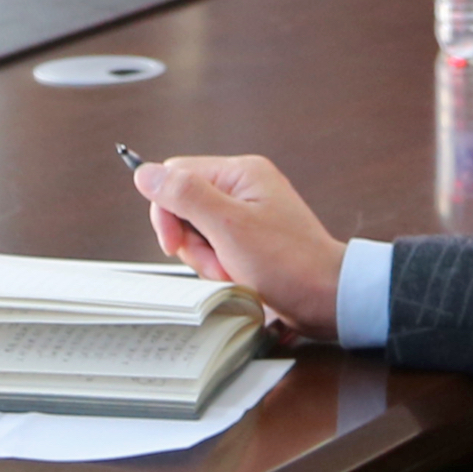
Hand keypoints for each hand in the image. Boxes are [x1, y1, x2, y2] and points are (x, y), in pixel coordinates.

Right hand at [133, 154, 346, 338]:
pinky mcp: (249, 242)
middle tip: (219, 260)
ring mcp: (247, 216)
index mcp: (241, 173)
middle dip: (193, 243)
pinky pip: (215, 252)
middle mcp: (244, 189)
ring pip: (197, 235)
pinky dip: (221, 270)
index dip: (167, 212)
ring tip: (235, 272)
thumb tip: (145, 172)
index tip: (174, 243)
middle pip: (184, 208)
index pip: (176, 176)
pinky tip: (241, 279)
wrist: (327, 298)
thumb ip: (185, 196)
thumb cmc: (290, 262)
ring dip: (208, 261)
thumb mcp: (229, 227)